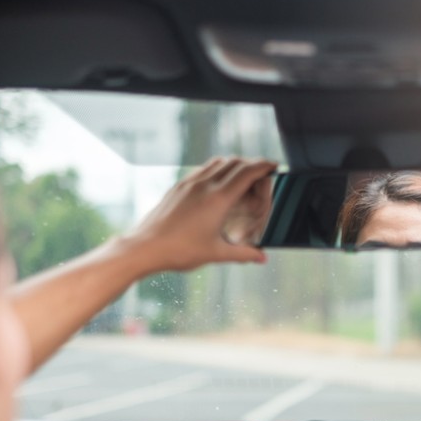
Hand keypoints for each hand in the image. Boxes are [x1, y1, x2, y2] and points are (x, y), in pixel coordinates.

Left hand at [123, 157, 277, 272]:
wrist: (146, 247)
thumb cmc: (180, 251)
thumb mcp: (216, 253)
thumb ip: (243, 253)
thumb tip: (261, 258)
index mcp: (218, 199)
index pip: (247, 172)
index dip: (264, 165)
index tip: (274, 165)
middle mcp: (205, 185)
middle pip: (235, 162)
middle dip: (252, 163)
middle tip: (262, 171)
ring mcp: (190, 183)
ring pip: (217, 162)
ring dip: (234, 163)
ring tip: (242, 174)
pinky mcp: (178, 187)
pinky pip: (202, 169)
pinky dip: (216, 169)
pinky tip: (217, 182)